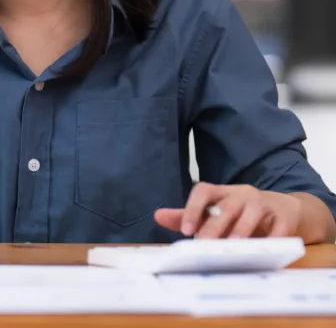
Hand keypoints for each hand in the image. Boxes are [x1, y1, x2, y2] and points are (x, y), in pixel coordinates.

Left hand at [154, 182, 301, 238]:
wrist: (283, 209)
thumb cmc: (240, 213)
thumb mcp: (214, 212)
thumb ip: (188, 215)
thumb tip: (157, 215)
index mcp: (221, 192)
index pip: (203, 191)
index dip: (192, 209)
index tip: (185, 230)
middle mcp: (241, 194)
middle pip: (226, 206)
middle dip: (214, 226)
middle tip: (204, 244)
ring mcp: (264, 203)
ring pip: (252, 212)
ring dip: (242, 229)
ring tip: (233, 245)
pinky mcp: (284, 216)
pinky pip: (279, 227)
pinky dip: (273, 238)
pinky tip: (267, 249)